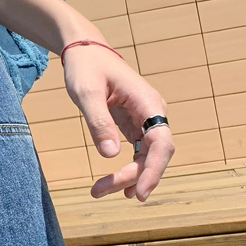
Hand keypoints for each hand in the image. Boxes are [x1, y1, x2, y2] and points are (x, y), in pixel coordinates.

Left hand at [62, 44, 174, 201]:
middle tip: (98, 191)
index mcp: (147, 102)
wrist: (85, 52)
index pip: (161, 143)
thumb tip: (110, 155)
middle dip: (131, 177)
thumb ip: (98, 121)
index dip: (153, 171)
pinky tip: (119, 185)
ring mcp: (145, 119)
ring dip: (127, 177)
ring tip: (98, 191)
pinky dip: (129, 169)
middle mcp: (152, 113)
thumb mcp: (85, 92)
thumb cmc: (85, 67)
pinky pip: (138, 152)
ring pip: (146, 157)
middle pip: (154, 155)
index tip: (140, 193)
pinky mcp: (134, 124)